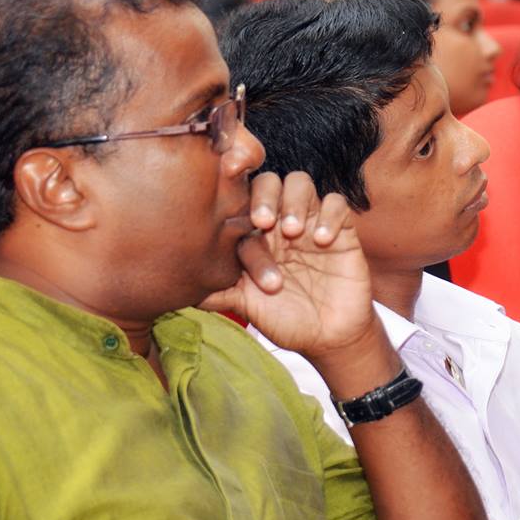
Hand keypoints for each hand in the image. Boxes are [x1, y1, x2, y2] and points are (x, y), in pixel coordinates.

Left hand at [201, 170, 376, 358]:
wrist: (327, 337)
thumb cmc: (284, 319)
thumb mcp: (246, 306)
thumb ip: (217, 293)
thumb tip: (177, 288)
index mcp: (255, 234)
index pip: (242, 203)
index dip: (239, 205)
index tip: (241, 222)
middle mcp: (280, 222)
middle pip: (269, 182)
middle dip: (265, 196)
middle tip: (264, 222)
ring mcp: (311, 223)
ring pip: (301, 183)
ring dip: (294, 202)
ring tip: (292, 232)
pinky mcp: (342, 230)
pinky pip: (336, 204)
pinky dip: (328, 216)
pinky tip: (321, 240)